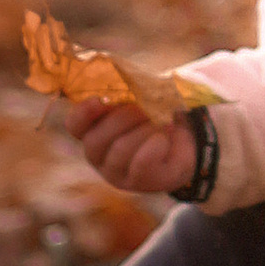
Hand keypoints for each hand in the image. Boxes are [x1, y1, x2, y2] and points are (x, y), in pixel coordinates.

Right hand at [66, 94, 198, 200]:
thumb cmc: (159, 116)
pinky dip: (156, 145)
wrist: (189, 142)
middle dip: (125, 117)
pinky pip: (141, 163)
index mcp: (94, 130)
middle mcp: (99, 155)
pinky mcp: (138, 184)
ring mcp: (116, 173)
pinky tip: (165, 139)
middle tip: (147, 110)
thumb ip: (130, 91)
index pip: (75, 125)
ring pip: (120, 149)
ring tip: (162, 125)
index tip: (101, 99)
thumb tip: (131, 81)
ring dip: (145, 130)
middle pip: (96, 139)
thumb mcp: (144, 99)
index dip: (83, 113)